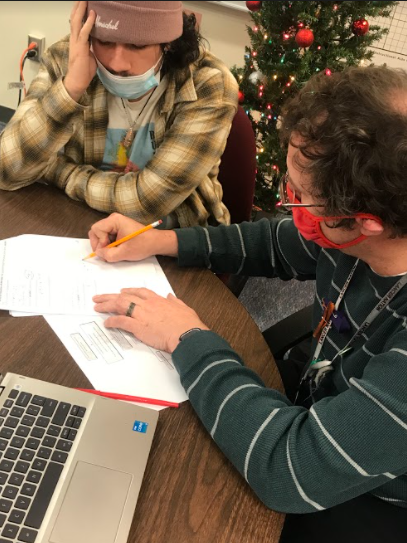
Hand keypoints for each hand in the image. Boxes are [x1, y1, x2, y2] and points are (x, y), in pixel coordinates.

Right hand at [64, 1, 96, 101]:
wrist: (77, 81)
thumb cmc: (84, 71)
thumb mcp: (90, 55)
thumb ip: (92, 46)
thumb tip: (98, 41)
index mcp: (76, 40)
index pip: (77, 22)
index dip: (79, 12)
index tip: (83, 3)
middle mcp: (74, 38)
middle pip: (75, 17)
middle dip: (78, 6)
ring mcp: (76, 42)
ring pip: (77, 21)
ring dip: (81, 9)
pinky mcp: (80, 47)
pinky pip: (84, 32)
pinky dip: (89, 22)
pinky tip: (93, 14)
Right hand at [88, 213, 177, 261]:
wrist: (156, 242)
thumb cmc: (143, 245)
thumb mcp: (124, 253)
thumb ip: (108, 254)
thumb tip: (98, 253)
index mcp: (115, 220)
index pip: (95, 230)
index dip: (98, 242)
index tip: (106, 250)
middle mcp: (114, 219)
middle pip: (96, 231)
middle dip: (100, 244)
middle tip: (107, 253)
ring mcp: (116, 223)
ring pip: (101, 235)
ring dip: (105, 245)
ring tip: (114, 252)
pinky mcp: (119, 228)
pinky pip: (107, 236)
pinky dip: (110, 244)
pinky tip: (117, 249)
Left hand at [93, 288, 208, 352]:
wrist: (187, 334)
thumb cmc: (188, 324)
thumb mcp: (184, 308)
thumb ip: (175, 302)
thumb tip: (170, 296)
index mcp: (158, 300)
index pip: (140, 292)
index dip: (129, 291)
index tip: (121, 291)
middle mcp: (148, 305)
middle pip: (125, 296)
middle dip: (110, 296)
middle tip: (99, 298)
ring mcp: (142, 315)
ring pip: (120, 305)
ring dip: (107, 306)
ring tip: (97, 306)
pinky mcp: (138, 327)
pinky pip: (122, 321)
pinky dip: (113, 321)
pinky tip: (107, 323)